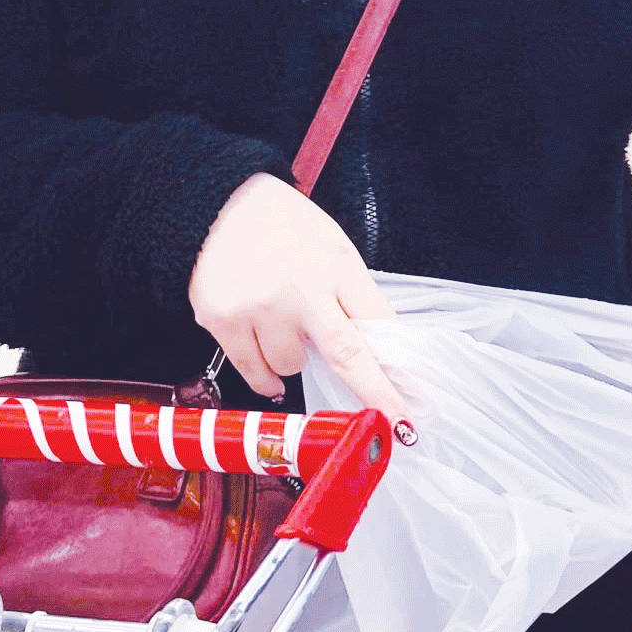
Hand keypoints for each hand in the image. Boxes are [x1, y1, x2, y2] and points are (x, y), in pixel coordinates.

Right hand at [188, 174, 412, 435]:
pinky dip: (265, 376)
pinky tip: (269, 362)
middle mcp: (300, 290)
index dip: (397, 368)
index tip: (413, 404)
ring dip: (294, 359)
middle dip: (375, 395)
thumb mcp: (333, 248)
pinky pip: (253, 372)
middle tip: (396, 424)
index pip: (379, 324)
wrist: (218, 207)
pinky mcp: (222, 322)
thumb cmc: (284, 227)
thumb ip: (353, 295)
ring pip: (291, 368)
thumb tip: (379, 346)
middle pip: (347, 356)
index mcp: (337, 265)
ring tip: (284, 324)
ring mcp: (259, 309)